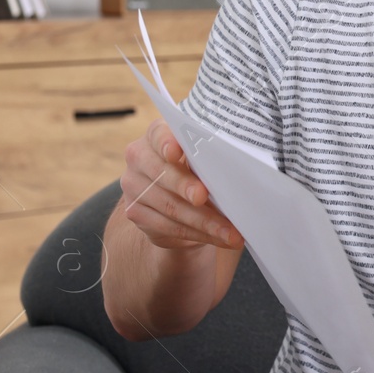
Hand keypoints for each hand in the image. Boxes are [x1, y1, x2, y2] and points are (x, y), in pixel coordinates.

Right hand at [120, 118, 243, 250]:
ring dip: (204, 222)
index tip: (177, 152)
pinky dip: (199, 234)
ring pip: (169, 206)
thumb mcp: (206, 155)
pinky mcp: (136, 212)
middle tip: (204, 197)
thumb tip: (240, 171)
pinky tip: (220, 238)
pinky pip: (168, 227)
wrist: (177, 192)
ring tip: (231, 233)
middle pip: (162, 173)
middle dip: (186, 187)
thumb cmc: (201, 166)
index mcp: (157, 134)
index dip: (167, 142)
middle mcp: (139, 157)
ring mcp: (134, 186)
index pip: (159, 134)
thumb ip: (213, 157)